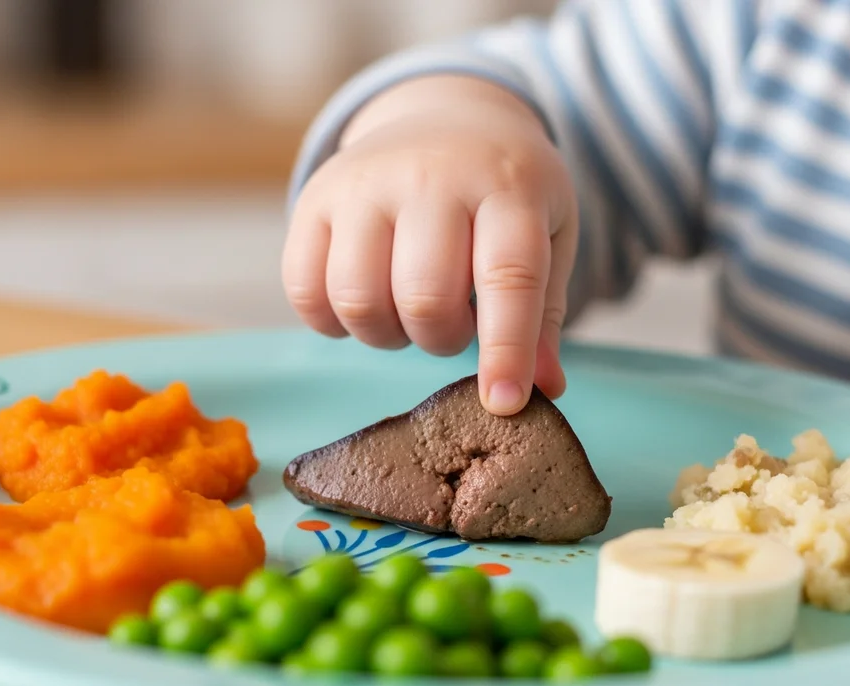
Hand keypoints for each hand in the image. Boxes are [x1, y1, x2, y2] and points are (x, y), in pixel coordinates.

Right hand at [282, 75, 578, 414]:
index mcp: (507, 185)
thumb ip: (543, 311)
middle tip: (453, 323)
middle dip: (440, 339)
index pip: (507, 275)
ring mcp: (364, 183)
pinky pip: (303, 290)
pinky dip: (332, 321)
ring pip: (357, 300)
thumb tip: (545, 389)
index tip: (504, 402)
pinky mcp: (314, 198)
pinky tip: (363, 303)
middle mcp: (431, 175)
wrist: (441, 117)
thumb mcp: (546, 234)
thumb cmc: (502, 191)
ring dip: (386, 334)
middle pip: (424, 298)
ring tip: (407, 312)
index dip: (505, 349)